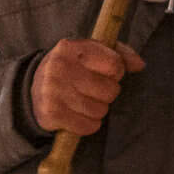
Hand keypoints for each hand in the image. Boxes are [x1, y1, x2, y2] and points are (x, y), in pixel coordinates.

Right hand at [31, 37, 145, 135]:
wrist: (34, 88)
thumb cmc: (72, 68)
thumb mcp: (91, 53)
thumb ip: (119, 54)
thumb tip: (140, 64)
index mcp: (71, 47)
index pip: (115, 65)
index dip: (116, 72)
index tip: (106, 73)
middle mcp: (60, 67)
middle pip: (111, 91)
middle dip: (107, 94)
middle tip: (93, 90)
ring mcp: (53, 91)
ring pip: (101, 111)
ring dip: (97, 110)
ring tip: (84, 102)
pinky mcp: (51, 114)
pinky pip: (88, 126)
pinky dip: (88, 124)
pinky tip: (77, 114)